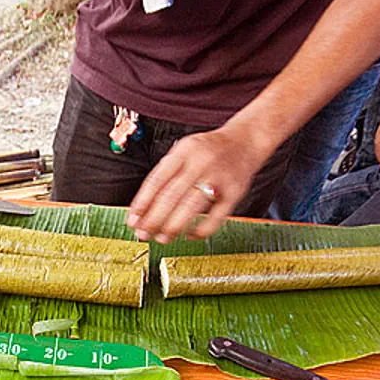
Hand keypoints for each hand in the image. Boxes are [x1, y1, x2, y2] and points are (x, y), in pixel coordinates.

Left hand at [126, 126, 265, 242]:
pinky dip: (202, 230)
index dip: (142, 203)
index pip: (157, 180)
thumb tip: (142, 208)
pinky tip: (191, 236)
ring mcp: (219, 177)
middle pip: (172, 196)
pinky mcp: (235, 192)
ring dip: (174, 226)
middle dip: (154, 219)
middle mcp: (201, 162)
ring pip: (192, 207)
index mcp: (184, 151)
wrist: (245, 140)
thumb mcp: (184, 151)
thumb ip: (166, 175)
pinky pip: (217, 216)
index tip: (133, 220)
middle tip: (143, 234)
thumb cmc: (208, 151)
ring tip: (162, 238)